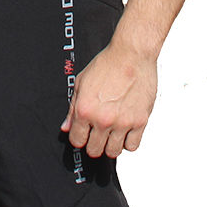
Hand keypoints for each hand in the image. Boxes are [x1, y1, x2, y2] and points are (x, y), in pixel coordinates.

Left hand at [60, 41, 157, 157]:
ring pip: (113, 152)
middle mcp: (103, 119)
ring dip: (110, 145)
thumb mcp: (82, 82)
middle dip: (93, 143)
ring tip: (111, 133)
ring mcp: (122, 122)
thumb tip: (66, 127)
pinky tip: (125, 131)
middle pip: (95, 150)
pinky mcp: (140, 121)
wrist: (132, 54)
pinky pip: (132, 146)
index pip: (77, 140)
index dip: (79, 138)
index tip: (83, 134)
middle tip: (97, 134)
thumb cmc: (107, 63)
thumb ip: (72, 107)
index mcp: (85, 109)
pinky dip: (128, 142)